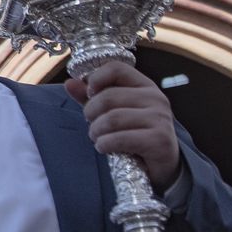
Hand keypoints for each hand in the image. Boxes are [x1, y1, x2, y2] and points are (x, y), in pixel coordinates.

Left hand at [67, 61, 181, 189]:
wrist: (162, 163)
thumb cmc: (134, 132)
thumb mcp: (112, 111)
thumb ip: (91, 97)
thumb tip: (69, 83)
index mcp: (145, 86)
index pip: (116, 68)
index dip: (95, 79)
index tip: (90, 95)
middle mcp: (156, 99)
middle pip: (108, 97)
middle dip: (90, 113)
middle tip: (91, 124)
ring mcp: (160, 119)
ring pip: (112, 119)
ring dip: (96, 131)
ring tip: (97, 137)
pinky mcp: (159, 140)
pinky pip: (120, 139)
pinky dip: (104, 144)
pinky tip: (105, 147)